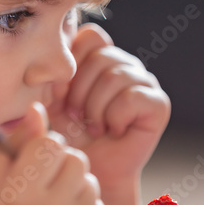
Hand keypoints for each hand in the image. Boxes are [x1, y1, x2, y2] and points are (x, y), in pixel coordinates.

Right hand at [0, 102, 104, 204]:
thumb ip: (17, 143)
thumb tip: (37, 108)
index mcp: (21, 192)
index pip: (50, 145)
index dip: (42, 146)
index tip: (34, 157)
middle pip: (75, 159)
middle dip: (62, 162)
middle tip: (46, 178)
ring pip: (89, 180)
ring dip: (75, 183)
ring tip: (55, 199)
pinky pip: (97, 203)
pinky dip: (84, 204)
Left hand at [46, 23, 170, 200]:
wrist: (90, 168)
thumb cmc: (67, 134)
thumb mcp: (48, 102)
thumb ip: (45, 80)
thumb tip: (49, 66)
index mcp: (98, 57)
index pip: (91, 35)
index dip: (73, 62)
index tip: (61, 93)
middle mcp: (123, 64)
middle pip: (102, 56)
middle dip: (80, 92)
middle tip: (76, 116)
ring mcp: (143, 81)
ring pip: (116, 76)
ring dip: (96, 108)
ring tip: (92, 125)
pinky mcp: (157, 104)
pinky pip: (133, 97)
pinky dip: (115, 118)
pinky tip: (112, 130)